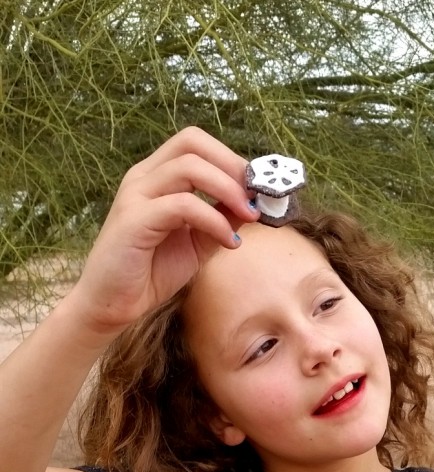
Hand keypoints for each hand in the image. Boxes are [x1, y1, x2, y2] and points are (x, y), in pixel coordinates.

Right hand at [65, 126, 258, 340]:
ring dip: (228, 189)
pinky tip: (229, 241)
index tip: (258, 187)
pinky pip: (182, 206)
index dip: (231, 158)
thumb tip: (254, 204)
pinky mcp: (134, 220)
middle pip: (192, 142)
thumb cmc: (151, 272)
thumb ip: (222, 219)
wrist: (113, 304)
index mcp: (157, 177)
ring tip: (250, 217)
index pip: (196, 144)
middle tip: (257, 195)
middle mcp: (144, 177)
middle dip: (233, 165)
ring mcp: (136, 195)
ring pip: (189, 168)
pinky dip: (213, 219)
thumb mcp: (198, 242)